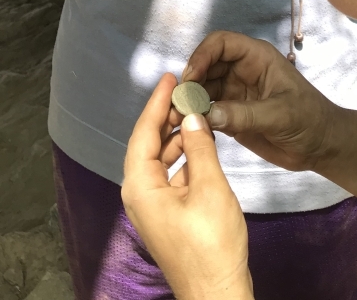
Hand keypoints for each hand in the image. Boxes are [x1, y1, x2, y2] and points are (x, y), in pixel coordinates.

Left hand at [122, 73, 253, 299]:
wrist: (217, 293)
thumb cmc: (211, 242)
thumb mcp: (209, 187)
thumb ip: (200, 147)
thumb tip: (191, 115)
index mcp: (141, 186)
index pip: (144, 133)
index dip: (156, 103)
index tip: (169, 77)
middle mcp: (140, 194)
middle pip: (148, 144)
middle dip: (166, 116)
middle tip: (186, 90)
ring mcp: (153, 206)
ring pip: (160, 159)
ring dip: (176, 136)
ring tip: (194, 111)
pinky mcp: (168, 215)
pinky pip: (170, 174)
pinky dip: (184, 156)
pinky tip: (200, 144)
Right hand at [183, 31, 338, 173]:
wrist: (321, 146)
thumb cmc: (309, 120)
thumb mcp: (279, 115)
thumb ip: (243, 114)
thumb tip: (206, 114)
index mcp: (256, 58)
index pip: (221, 43)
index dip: (202, 55)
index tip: (190, 78)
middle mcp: (242, 70)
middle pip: (206, 65)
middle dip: (191, 81)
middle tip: (179, 104)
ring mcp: (235, 92)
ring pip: (203, 88)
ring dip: (190, 101)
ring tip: (179, 119)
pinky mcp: (231, 114)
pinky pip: (207, 110)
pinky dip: (196, 117)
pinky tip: (190, 129)